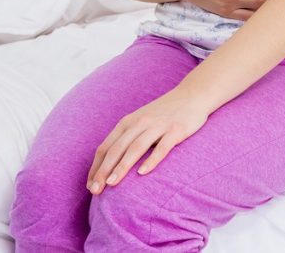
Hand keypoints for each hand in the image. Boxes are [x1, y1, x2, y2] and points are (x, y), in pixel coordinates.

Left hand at [87, 89, 207, 194]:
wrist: (194, 94)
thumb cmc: (165, 112)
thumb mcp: (141, 120)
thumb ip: (127, 137)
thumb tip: (109, 165)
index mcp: (128, 122)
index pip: (106, 147)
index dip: (96, 167)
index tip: (91, 186)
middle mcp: (140, 122)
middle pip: (117, 149)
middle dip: (104, 170)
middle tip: (96, 190)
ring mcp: (158, 125)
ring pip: (136, 148)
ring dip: (122, 166)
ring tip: (112, 183)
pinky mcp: (176, 130)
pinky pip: (162, 147)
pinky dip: (152, 160)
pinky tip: (143, 173)